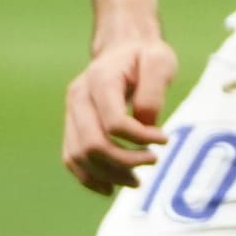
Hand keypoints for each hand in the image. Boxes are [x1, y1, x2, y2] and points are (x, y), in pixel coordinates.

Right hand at [63, 28, 180, 195]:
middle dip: (123, 162)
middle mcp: (78, 96)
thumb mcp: (160, 62)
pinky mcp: (72, 124)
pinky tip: (110, 188)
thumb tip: (146, 124)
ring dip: (108, 175)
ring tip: (136, 181)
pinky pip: (71, 157)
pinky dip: (88, 177)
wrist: (123, 47)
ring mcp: (71, 111)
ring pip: (78, 155)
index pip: (113, 123)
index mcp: (100, 79)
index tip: (164, 139)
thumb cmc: (144, 56)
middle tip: (152, 161)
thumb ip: (153, 92)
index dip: (140, 139)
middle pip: (92, 144)